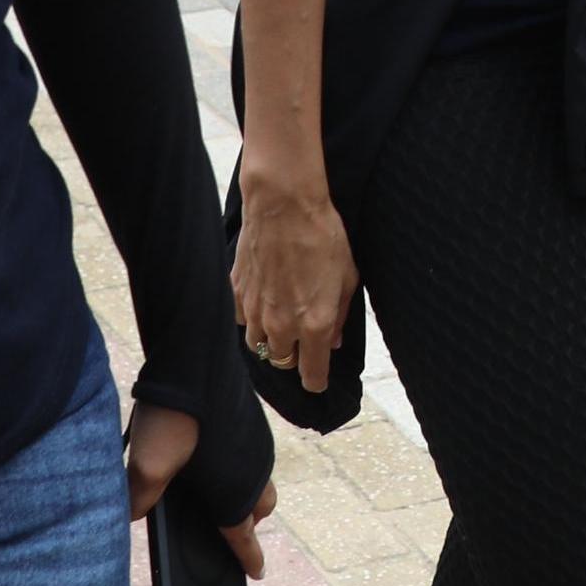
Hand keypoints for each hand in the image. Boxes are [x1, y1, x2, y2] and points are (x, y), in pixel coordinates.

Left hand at [125, 403, 274, 577]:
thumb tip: (130, 513)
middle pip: (261, 507)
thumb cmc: (176, 414)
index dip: (248, 557)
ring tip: (219, 490)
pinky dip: (241, 463)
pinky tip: (213, 452)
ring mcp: (256, 440)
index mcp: (235, 489)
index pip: (244, 534)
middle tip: (231, 529)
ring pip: (259, 477)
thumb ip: (138, 498)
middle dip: (249, 522)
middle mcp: (254, 467)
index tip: (256, 573)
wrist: (196, 355)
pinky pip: (253, 452)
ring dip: (246, 490)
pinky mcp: (250, 417)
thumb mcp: (147, 464)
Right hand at [229, 173, 356, 396]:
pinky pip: (242, 319)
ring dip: (271, 338)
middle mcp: (281, 325)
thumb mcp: (348, 277)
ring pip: (258, 344)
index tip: (319, 376)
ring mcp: (254, 310)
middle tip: (304, 335)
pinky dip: (252, 316)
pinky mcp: (237, 292)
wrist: (283, 204)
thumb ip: (341, 315)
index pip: (312, 376)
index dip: (317, 380)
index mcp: (314, 325)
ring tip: (282, 317)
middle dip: (294, 355)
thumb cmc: (322, 236)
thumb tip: (333, 340)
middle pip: (282, 362)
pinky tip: (264, 298)